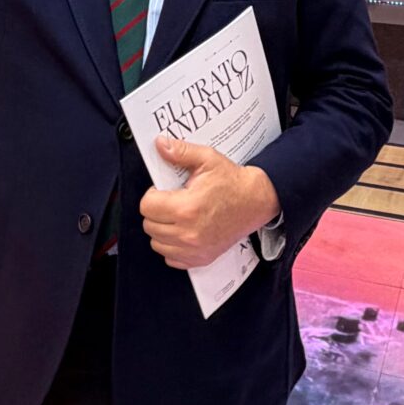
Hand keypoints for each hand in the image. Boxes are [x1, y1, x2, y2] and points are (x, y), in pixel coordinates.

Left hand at [139, 136, 279, 268]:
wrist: (255, 201)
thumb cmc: (232, 182)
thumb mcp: (207, 158)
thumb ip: (180, 152)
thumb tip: (160, 145)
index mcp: (187, 207)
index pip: (147, 206)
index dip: (152, 194)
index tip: (161, 190)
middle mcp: (189, 233)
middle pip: (149, 225)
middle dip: (155, 211)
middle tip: (170, 200)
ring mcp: (195, 249)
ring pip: (157, 243)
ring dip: (161, 229)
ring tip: (175, 215)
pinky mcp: (201, 259)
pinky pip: (171, 257)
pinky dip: (171, 246)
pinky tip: (181, 231)